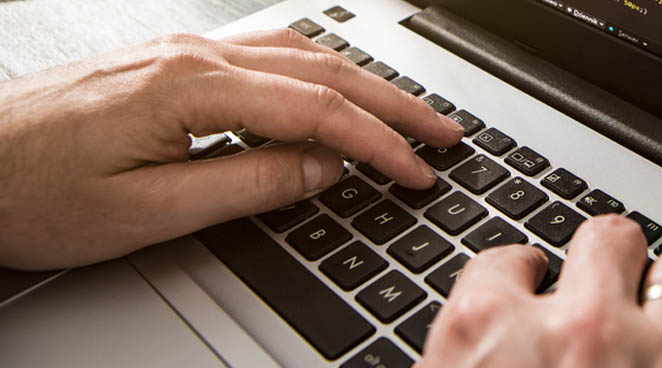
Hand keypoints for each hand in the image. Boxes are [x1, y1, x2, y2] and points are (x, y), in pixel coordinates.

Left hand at [0, 29, 462, 268]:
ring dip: (361, 83)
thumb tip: (324, 167)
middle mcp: (190, 54)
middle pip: (322, 70)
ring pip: (298, 54)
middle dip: (393, 104)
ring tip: (406, 111)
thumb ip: (248, 183)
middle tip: (445, 132)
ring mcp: (178, 51)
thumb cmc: (29, 191)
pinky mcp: (166, 63)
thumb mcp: (147, 210)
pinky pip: (264, 54)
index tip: (419, 172)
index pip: (318, 111)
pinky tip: (330, 85)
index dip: (380, 145)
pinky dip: (316, 72)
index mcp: (190, 85)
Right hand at [420, 215, 661, 366]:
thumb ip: (463, 356)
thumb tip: (473, 346)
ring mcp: (656, 363)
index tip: (530, 291)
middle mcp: (578, 331)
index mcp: (489, 332)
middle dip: (611, 258)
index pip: (505, 264)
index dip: (520, 279)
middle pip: (609, 240)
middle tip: (611, 288)